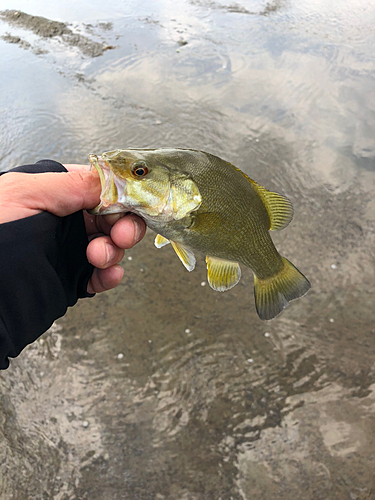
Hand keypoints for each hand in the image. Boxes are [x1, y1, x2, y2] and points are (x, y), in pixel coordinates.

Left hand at [0, 164, 145, 293]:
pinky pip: (102, 274)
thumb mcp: (24, 194)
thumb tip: (110, 180)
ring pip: (111, 244)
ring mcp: (69, 250)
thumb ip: (70, 184)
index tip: (134, 203)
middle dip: (123, 224)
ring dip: (114, 250)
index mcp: (52, 192)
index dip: (121, 193)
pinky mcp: (71, 278)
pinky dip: (111, 275)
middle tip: (121, 235)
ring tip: (99, 258)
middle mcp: (63, 219)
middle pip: (111, 216)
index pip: (99, 185)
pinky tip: (108, 276)